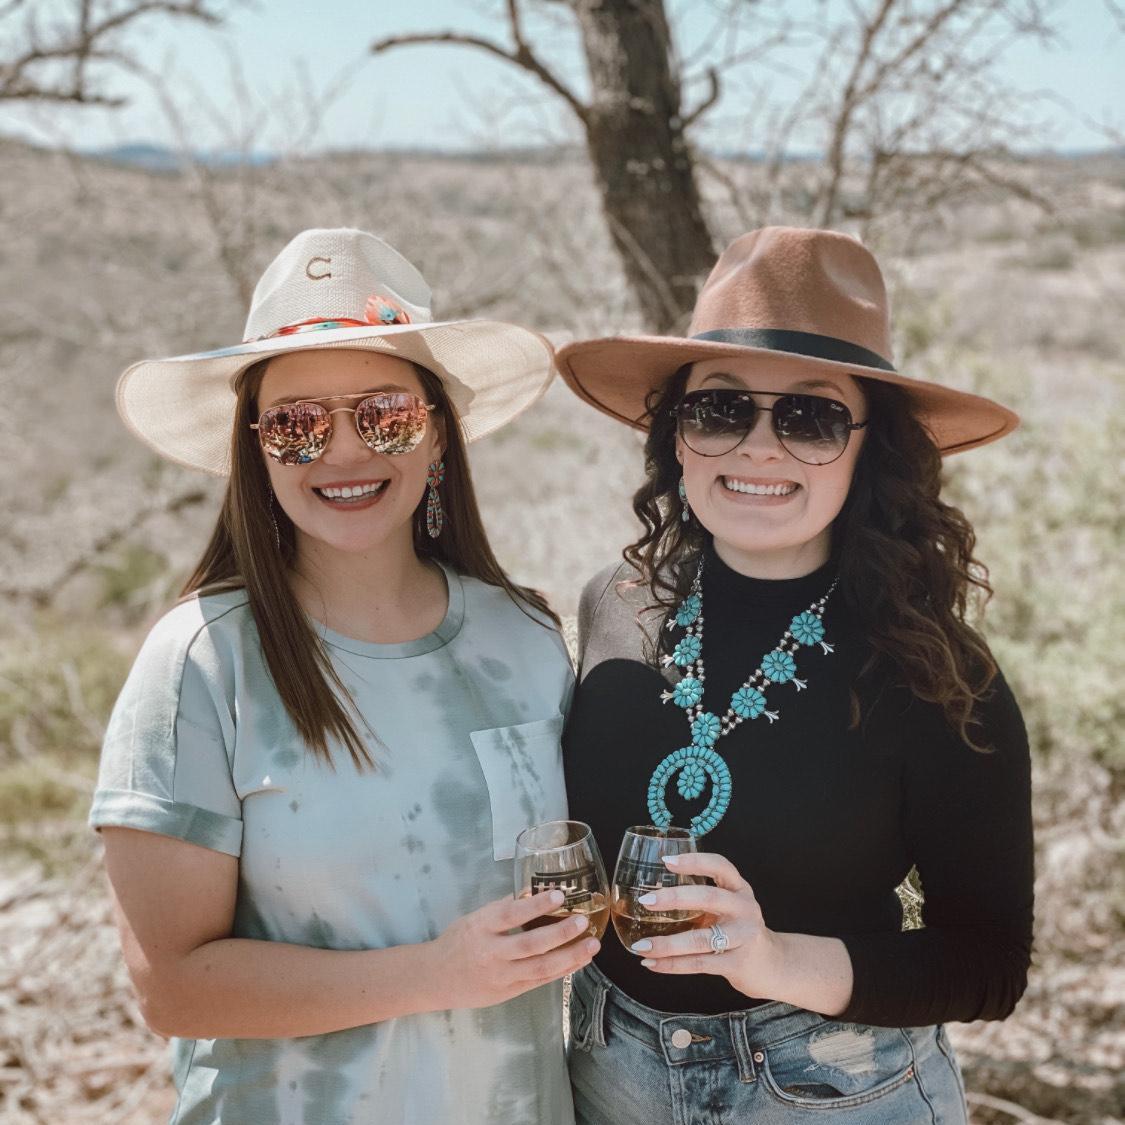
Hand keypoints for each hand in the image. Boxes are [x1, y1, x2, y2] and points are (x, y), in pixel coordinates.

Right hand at [430, 890, 599, 1010]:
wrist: (435, 979)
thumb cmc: (458, 941)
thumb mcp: (475, 918)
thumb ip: (503, 908)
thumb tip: (532, 892)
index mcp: (481, 928)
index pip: (511, 915)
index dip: (536, 906)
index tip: (559, 896)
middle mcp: (492, 953)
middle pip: (531, 944)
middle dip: (561, 933)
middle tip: (584, 921)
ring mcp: (501, 976)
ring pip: (541, 968)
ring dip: (570, 956)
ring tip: (592, 945)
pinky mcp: (508, 992)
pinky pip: (540, 981)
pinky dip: (562, 971)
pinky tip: (578, 961)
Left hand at [631, 851, 779, 999]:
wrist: (772, 966)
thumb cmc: (738, 930)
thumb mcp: (727, 907)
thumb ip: (700, 899)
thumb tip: (652, 896)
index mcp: (739, 889)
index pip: (720, 866)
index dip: (694, 861)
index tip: (667, 862)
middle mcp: (744, 909)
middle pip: (709, 897)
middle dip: (674, 898)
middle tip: (646, 901)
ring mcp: (743, 937)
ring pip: (701, 939)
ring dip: (667, 943)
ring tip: (641, 945)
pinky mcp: (738, 964)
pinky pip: (699, 964)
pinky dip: (672, 964)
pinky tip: (652, 963)